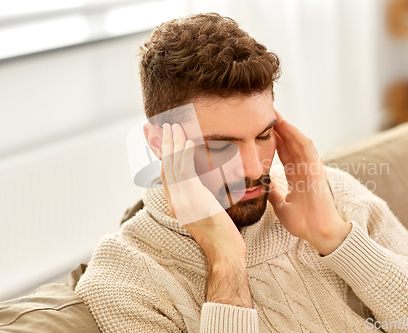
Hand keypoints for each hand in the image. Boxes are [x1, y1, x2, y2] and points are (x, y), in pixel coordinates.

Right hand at [161, 123, 245, 262]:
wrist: (224, 253)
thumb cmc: (221, 237)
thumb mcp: (205, 214)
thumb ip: (199, 199)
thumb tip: (202, 186)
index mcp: (176, 205)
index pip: (165, 176)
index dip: (162, 156)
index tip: (163, 140)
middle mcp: (175, 202)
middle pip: (165, 167)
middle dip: (164, 145)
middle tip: (164, 126)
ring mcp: (182, 201)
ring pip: (173, 166)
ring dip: (173, 144)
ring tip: (174, 126)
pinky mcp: (194, 198)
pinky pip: (186, 171)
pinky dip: (185, 154)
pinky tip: (187, 141)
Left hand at [267, 112, 351, 255]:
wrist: (318, 233)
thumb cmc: (303, 222)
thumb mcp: (281, 204)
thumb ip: (275, 192)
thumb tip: (264, 184)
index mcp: (297, 176)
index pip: (284, 153)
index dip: (273, 140)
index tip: (259, 128)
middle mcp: (304, 169)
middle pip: (290, 143)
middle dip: (278, 128)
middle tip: (265, 113)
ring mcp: (311, 168)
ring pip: (297, 141)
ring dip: (286, 127)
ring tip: (273, 113)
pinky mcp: (317, 169)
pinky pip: (307, 148)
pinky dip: (297, 136)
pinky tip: (286, 126)